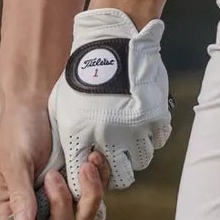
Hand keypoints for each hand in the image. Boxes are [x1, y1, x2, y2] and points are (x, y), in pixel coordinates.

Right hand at [0, 101, 108, 219]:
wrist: (39, 101)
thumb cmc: (17, 130)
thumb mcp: (12, 159)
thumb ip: (19, 193)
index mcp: (11, 209)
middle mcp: (38, 210)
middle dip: (61, 208)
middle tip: (54, 175)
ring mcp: (62, 198)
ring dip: (87, 196)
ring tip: (83, 165)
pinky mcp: (81, 184)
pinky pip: (98, 197)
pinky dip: (99, 181)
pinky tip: (94, 158)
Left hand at [46, 7, 172, 203]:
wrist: (112, 41)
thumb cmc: (82, 72)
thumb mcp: (63, 105)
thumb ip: (68, 137)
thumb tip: (74, 162)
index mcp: (79, 134)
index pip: (83, 178)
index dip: (89, 177)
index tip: (92, 168)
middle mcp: (107, 136)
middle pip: (118, 178)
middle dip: (117, 169)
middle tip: (116, 156)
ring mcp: (134, 129)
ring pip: (140, 162)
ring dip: (135, 152)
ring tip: (129, 135)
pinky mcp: (156, 118)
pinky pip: (157, 141)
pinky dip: (151, 135)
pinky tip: (141, 120)